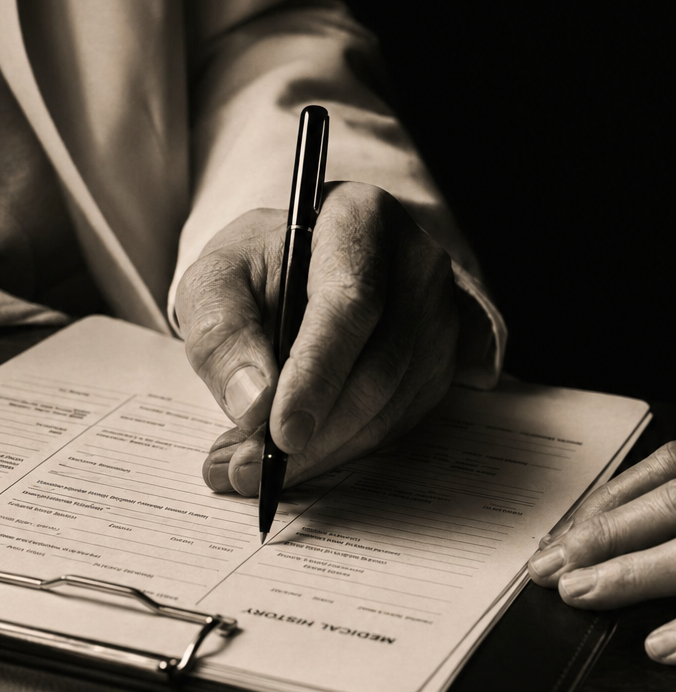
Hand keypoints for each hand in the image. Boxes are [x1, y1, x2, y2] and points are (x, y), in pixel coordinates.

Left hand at [175, 182, 458, 493]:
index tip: (280, 432)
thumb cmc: (260, 269)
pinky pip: (401, 420)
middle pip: (380, 363)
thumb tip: (253, 402)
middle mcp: (418, 264)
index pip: (350, 303)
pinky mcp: (444, 361)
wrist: (302, 268)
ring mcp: (441, 315)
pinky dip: (346, 448)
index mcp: (362, 221)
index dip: (317, 373)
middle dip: (316, 430)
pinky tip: (298, 454)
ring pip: (393, 403)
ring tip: (252, 469)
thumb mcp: (216, 281)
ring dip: (325, 450)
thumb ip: (220, 331)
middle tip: (249, 470)